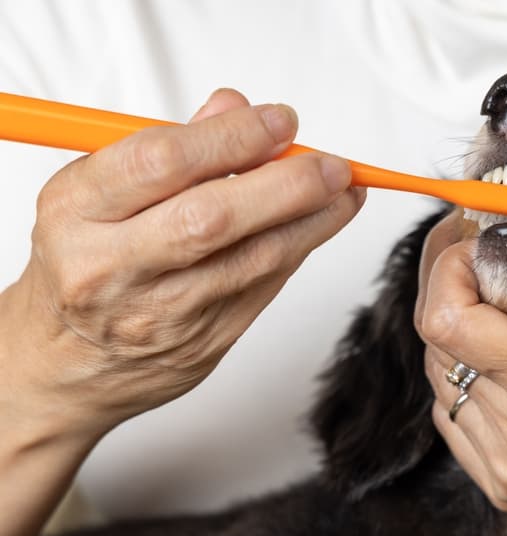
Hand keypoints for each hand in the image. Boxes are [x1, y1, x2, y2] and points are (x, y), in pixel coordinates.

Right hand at [0, 88, 365, 440]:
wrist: (68, 362)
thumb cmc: (86, 260)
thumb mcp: (98, 192)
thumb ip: (170, 147)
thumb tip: (237, 107)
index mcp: (76, 212)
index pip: (161, 163)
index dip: (233, 137)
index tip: (281, 121)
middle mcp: (111, 265)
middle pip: (211, 218)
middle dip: (286, 185)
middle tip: (332, 164)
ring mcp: (158, 313)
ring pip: (251, 260)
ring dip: (311, 221)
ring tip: (344, 192)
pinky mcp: (200, 345)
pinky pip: (263, 289)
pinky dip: (297, 251)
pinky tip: (318, 225)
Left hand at [415, 167, 506, 535]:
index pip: (447, 317)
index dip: (446, 268)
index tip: (477, 244)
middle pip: (436, 341)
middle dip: (449, 285)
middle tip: (484, 257)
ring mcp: (506, 466)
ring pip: (439, 379)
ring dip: (457, 333)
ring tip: (501, 310)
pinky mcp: (503, 486)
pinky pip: (452, 419)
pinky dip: (465, 381)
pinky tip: (504, 366)